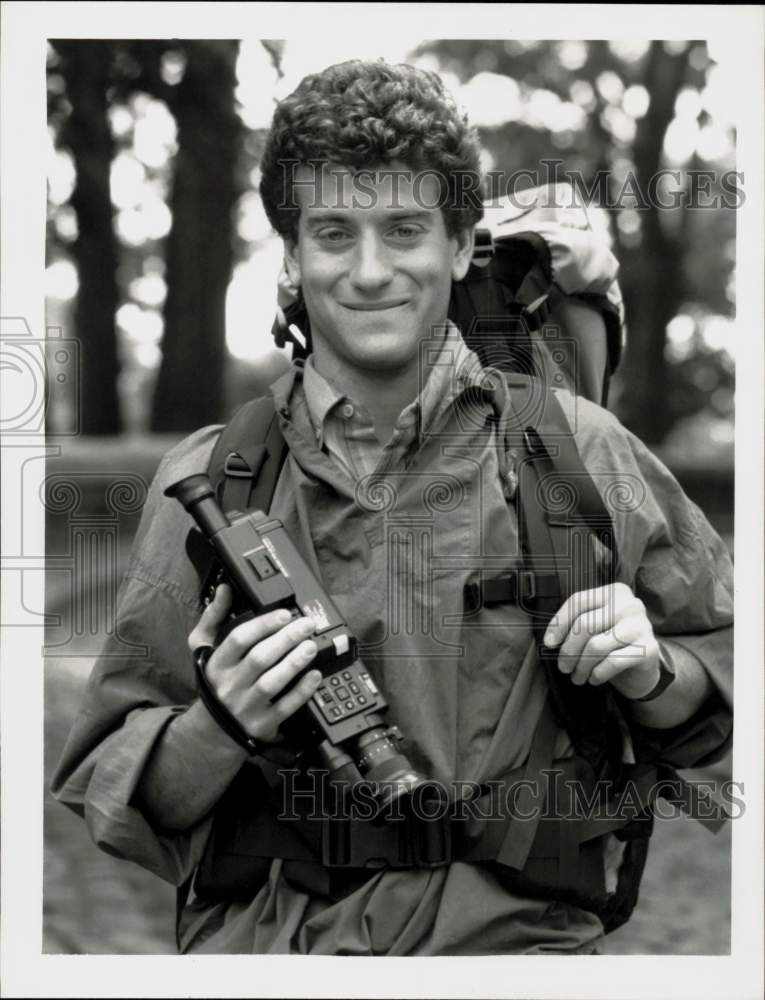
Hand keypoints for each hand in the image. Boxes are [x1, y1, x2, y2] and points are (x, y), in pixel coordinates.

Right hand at [187, 584, 322, 743]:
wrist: (214, 727)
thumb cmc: (215, 679)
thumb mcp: (204, 647)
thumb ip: (214, 616)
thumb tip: (225, 589)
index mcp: (217, 663)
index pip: (239, 640)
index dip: (263, 625)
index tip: (285, 614)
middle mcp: (229, 685)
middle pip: (259, 658)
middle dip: (286, 639)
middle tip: (307, 625)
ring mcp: (245, 706)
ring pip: (272, 682)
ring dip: (294, 663)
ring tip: (311, 646)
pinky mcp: (261, 724)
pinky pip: (284, 708)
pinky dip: (301, 691)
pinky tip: (314, 675)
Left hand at [542, 583, 660, 699]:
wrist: (643, 670)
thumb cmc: (612, 645)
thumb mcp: (595, 627)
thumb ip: (576, 624)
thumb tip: (550, 640)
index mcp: (614, 592)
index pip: (579, 601)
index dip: (559, 623)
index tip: (549, 643)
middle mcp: (630, 604)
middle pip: (585, 625)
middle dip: (569, 650)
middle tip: (563, 667)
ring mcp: (641, 626)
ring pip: (596, 646)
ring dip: (581, 666)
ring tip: (577, 676)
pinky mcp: (648, 649)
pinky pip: (612, 662)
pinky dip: (597, 674)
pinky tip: (594, 678)